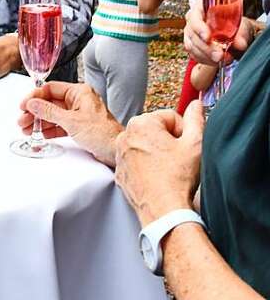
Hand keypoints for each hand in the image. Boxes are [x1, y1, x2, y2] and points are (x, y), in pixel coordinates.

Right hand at [17, 81, 122, 166]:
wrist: (117, 150)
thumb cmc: (103, 133)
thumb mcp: (71, 121)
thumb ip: (49, 111)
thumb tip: (33, 104)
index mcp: (79, 92)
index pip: (50, 89)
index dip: (35, 97)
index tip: (24, 105)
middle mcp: (79, 100)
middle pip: (50, 102)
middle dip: (35, 112)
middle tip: (23, 120)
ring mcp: (78, 113)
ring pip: (53, 114)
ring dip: (40, 122)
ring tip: (27, 129)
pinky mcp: (79, 126)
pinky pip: (59, 124)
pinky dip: (49, 129)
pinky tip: (40, 133)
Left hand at [114, 102, 203, 225]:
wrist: (164, 210)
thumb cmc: (179, 177)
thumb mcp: (195, 144)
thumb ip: (196, 119)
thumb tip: (195, 104)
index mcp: (142, 123)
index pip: (170, 117)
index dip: (183, 131)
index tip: (187, 145)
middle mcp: (125, 135)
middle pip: (155, 130)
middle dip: (169, 141)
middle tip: (179, 158)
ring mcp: (119, 153)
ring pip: (145, 146)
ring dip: (157, 153)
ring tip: (169, 169)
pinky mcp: (119, 170)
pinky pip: (136, 162)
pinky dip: (146, 167)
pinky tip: (158, 178)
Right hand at [183, 4, 253, 65]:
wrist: (236, 33)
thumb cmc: (236, 24)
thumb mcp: (242, 25)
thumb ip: (241, 34)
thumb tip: (240, 44)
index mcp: (201, 8)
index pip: (194, 16)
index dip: (199, 27)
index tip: (207, 37)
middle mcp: (193, 20)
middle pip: (192, 33)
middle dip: (206, 47)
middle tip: (219, 55)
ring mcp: (191, 33)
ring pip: (192, 46)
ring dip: (207, 55)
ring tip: (223, 59)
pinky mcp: (192, 45)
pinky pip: (194, 54)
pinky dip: (206, 60)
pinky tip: (216, 62)